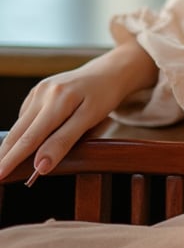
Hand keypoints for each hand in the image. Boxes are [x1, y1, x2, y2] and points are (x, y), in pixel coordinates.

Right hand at [0, 39, 157, 180]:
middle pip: (19, 133)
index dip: (12, 160)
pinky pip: (26, 117)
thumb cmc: (104, 95)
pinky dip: (23, 133)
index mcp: (58, 99)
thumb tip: (41, 166)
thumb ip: (64, 141)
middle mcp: (44, 92)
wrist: (109, 71)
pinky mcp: (38, 91)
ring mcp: (39, 90)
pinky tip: (25, 143)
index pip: (30, 138)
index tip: (0, 177)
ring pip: (20, 125)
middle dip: (5, 156)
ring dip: (12, 146)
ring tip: (5, 164)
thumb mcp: (90, 119)